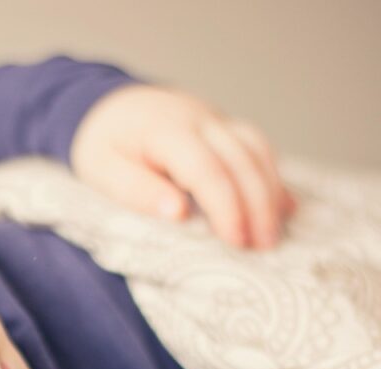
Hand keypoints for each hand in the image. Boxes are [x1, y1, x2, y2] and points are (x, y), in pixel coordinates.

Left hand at [70, 84, 296, 249]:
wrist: (108, 106)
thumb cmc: (102, 145)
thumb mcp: (102, 171)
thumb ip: (137, 190)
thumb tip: (178, 214)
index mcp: (166, 130)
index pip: (206, 169)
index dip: (225, 206)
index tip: (236, 241)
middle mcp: (200, 119)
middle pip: (242, 160)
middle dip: (257, 205)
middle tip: (262, 248)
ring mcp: (216, 119)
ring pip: (257, 151)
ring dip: (270, 193)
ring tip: (270, 235)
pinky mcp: (225, 127)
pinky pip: (257, 148)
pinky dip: (271, 178)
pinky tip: (281, 208)